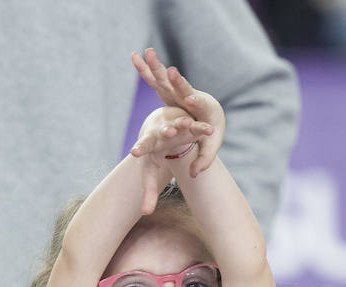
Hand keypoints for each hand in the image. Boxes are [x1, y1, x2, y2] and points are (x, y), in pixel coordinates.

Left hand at [129, 106, 205, 213]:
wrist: (161, 127)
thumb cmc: (155, 154)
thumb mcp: (150, 171)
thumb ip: (149, 192)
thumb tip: (146, 213)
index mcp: (150, 144)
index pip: (143, 146)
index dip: (140, 148)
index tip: (135, 151)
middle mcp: (161, 133)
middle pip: (162, 131)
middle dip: (165, 131)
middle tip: (168, 132)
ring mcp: (175, 127)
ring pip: (179, 124)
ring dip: (182, 124)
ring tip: (187, 122)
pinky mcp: (189, 126)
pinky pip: (196, 127)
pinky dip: (202, 128)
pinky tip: (210, 130)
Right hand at [131, 48, 224, 177]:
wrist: (211, 111)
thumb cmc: (211, 130)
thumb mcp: (211, 146)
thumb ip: (204, 160)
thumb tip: (194, 174)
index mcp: (204, 110)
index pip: (199, 106)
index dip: (195, 102)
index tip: (191, 99)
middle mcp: (191, 96)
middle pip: (184, 87)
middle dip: (177, 80)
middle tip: (171, 71)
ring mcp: (179, 91)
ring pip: (167, 78)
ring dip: (157, 66)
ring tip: (148, 53)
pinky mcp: (170, 89)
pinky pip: (155, 78)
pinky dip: (145, 68)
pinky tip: (134, 56)